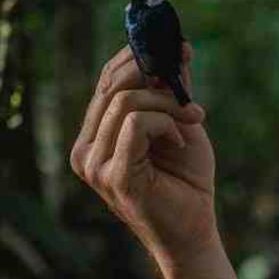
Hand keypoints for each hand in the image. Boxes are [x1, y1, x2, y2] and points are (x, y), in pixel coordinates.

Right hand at [71, 43, 215, 259]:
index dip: (139, 56)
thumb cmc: (185, 179)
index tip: (176, 49)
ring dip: (169, 104)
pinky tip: (180, 141)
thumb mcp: (179, 121)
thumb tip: (176, 46)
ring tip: (193, 120)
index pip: (106, 79)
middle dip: (157, 77)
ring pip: (125, 101)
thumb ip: (171, 89)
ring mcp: (94, 165)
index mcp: (94, 135)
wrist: (194, 231)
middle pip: (113, 84)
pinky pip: (134, 123)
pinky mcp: (112, 176)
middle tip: (189, 92)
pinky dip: (165, 123)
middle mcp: (85, 149)